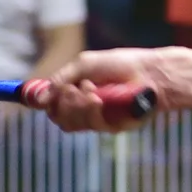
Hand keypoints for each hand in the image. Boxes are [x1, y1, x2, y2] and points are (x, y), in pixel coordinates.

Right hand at [37, 48, 169, 132]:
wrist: (150, 73)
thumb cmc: (121, 65)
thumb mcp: (85, 64)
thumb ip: (62, 78)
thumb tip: (41, 99)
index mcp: (77, 93)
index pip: (52, 105)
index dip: (43, 102)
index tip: (43, 96)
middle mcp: (85, 108)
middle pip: (59, 117)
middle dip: (63, 102)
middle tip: (74, 88)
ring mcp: (99, 119)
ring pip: (72, 123)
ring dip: (77, 104)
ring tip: (93, 88)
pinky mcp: (113, 127)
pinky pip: (91, 125)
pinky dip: (91, 110)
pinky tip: (100, 98)